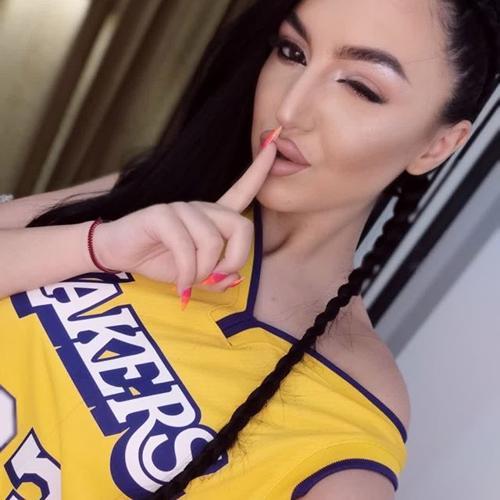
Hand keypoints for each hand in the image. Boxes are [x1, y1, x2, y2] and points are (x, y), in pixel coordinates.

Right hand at [92, 127, 280, 304]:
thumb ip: (217, 277)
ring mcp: (181, 208)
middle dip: (235, 260)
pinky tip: (180, 284)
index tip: (275, 145)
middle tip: (216, 277)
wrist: (117, 254)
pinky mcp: (161, 214)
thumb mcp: (195, 275)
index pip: (242, 190)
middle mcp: (200, 208)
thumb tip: (234, 277)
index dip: (259, 170)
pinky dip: (187, 273)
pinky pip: (186, 247)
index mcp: (212, 217)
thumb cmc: (158, 259)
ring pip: (212, 241)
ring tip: (190, 281)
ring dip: (204, 271)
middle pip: (241, 226)